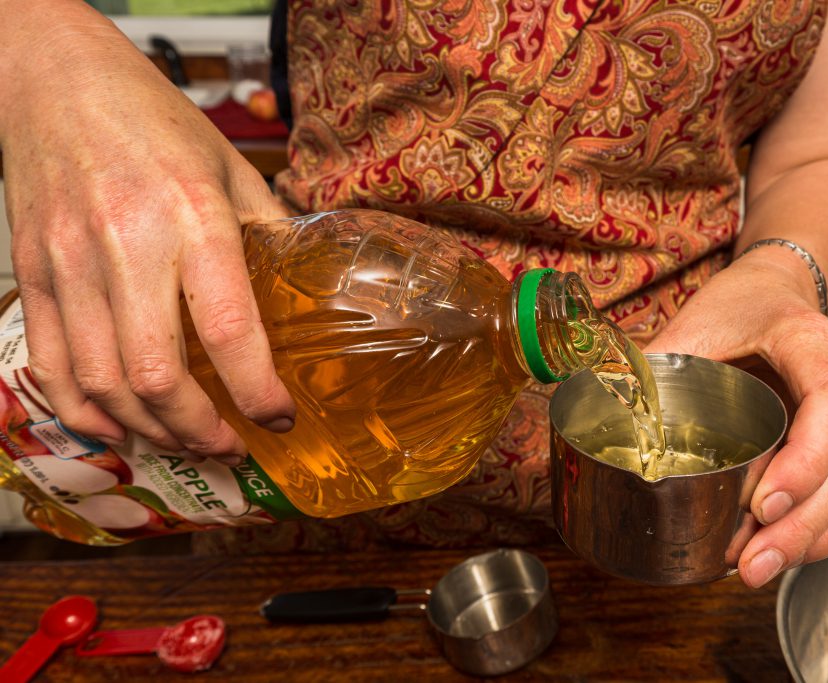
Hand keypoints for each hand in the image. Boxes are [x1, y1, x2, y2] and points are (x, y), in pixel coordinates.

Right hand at [0, 5, 295, 463]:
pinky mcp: (34, 275)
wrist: (53, 78)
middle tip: (232, 447)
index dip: (256, 390)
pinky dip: (85, 411)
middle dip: (201, 431)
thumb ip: (266, 230)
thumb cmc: (151, 118)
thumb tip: (306, 286)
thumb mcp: (230, 166)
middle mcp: (127, 248)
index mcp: (192, 218)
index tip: (278, 417)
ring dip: (149, 432)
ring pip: (104, 385)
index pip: (228, 330)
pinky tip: (119, 426)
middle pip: (158, 377)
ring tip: (186, 443)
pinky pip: (52, 366)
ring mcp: (70, 266)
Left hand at [644, 252, 827, 587]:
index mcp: (809, 342)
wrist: (773, 292)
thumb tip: (603, 415)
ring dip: (816, 537)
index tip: (764, 503)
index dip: (805, 461)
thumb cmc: (737, 306)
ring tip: (761, 566)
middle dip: (802, 525)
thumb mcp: (690, 326)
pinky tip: (788, 551)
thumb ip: (651, 369)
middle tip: (751, 561)